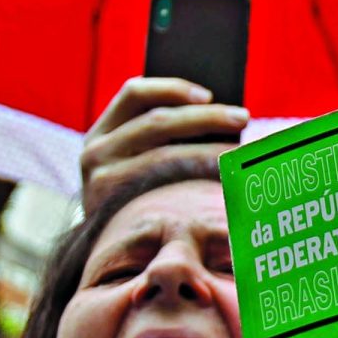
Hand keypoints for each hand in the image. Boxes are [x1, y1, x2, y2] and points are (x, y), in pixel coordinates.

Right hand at [80, 78, 249, 213]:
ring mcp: (100, 184)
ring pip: (164, 157)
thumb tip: (222, 116)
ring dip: (209, 151)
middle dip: (205, 117)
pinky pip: (164, 192)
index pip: (135, 93)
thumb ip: (164, 135)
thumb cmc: (137, 191)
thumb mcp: (136, 158)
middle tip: (243, 118)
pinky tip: (223, 184)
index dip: (173, 88)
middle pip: (157, 122)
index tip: (208, 95)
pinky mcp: (115, 213)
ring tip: (241, 153)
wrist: (107, 248)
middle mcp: (95, 153)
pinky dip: (197, 183)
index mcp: (101, 130)